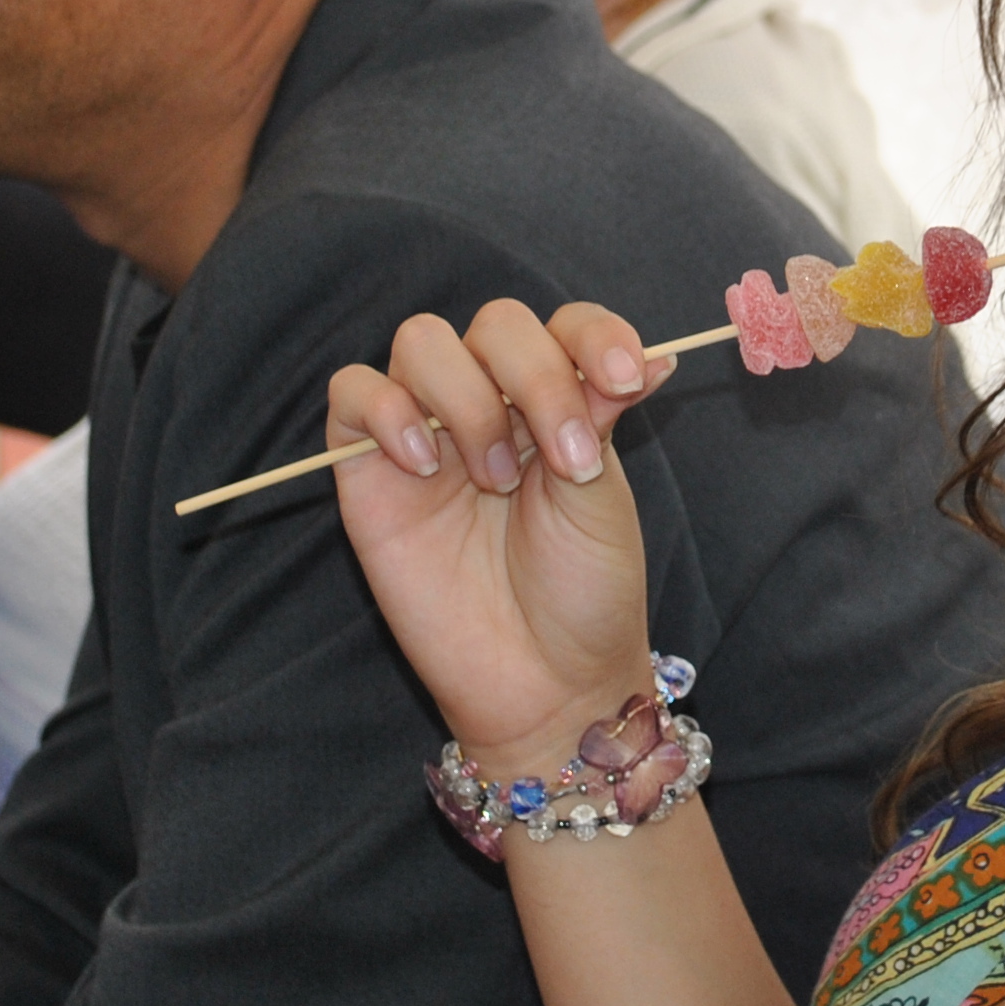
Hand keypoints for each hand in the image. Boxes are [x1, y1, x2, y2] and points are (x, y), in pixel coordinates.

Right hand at [329, 299, 667, 767]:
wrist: (544, 681)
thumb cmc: (583, 593)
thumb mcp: (603, 498)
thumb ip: (598, 415)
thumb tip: (653, 355)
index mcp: (557, 402)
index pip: (564, 325)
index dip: (593, 334)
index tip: (623, 381)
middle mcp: (491, 403)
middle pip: (494, 323)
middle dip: (536, 377)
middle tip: (564, 459)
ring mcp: (426, 432)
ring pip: (422, 342)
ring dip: (470, 400)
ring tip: (496, 480)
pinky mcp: (367, 470)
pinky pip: (351, 393)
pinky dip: (387, 409)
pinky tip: (426, 463)